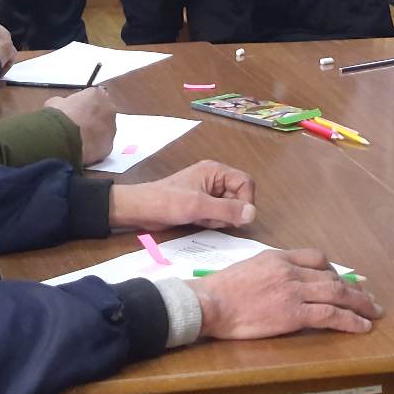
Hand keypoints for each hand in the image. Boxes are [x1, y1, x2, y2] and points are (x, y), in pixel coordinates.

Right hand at [45, 87, 118, 165]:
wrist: (62, 139)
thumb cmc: (59, 117)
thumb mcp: (55, 102)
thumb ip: (65, 102)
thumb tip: (62, 105)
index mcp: (97, 94)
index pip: (95, 96)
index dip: (85, 104)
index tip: (78, 110)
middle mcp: (109, 109)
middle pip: (103, 112)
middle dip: (94, 117)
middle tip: (80, 124)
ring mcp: (111, 128)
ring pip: (105, 129)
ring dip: (97, 132)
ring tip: (81, 139)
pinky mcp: (109, 146)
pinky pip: (103, 145)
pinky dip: (95, 146)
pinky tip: (84, 149)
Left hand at [110, 161, 257, 231]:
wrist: (140, 209)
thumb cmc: (167, 202)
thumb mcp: (198, 206)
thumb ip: (226, 209)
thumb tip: (253, 214)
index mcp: (215, 171)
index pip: (246, 183)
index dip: (245, 201)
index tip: (236, 217)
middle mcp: (215, 179)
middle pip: (239, 196)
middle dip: (230, 212)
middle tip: (213, 219)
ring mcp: (208, 192)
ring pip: (229, 207)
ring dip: (220, 218)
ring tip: (202, 219)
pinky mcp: (201, 204)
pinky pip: (218, 214)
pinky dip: (212, 221)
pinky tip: (198, 222)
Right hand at [195, 251, 382, 339]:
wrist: (210, 302)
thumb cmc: (221, 290)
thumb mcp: (248, 268)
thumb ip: (270, 271)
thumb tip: (282, 283)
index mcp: (278, 257)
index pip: (315, 257)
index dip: (334, 270)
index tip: (344, 280)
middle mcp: (290, 270)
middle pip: (332, 276)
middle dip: (355, 289)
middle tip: (370, 298)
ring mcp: (293, 290)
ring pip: (336, 293)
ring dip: (360, 303)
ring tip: (374, 312)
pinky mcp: (293, 313)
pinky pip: (330, 315)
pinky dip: (350, 320)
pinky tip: (362, 327)